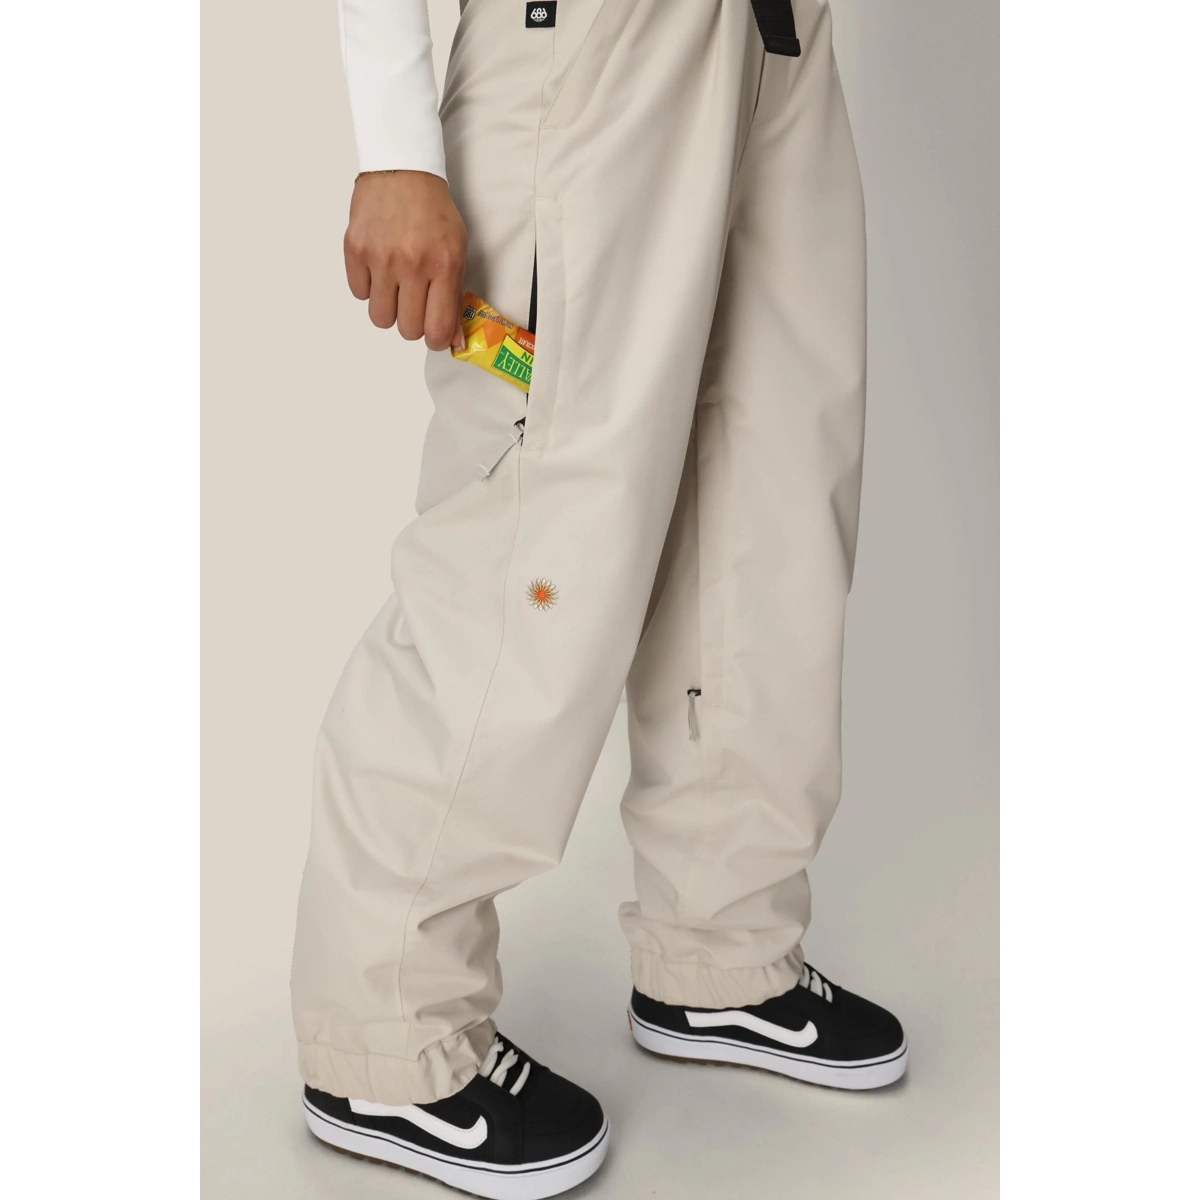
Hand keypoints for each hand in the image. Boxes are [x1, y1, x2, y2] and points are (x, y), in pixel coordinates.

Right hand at [344, 171, 467, 350]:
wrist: (402, 170)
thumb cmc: (433, 212)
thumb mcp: (456, 250)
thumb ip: (455, 296)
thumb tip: (453, 341)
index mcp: (443, 266)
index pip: (437, 328)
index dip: (436, 340)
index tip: (434, 335)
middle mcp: (412, 265)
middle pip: (407, 329)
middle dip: (412, 323)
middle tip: (415, 304)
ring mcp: (380, 258)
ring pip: (380, 318)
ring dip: (389, 309)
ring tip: (396, 286)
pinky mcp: (355, 249)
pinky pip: (359, 293)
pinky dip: (369, 287)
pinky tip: (379, 267)